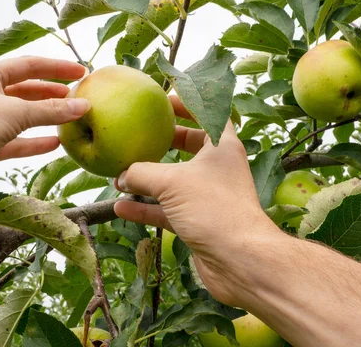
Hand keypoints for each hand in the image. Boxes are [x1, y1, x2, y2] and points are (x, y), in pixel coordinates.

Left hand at [0, 56, 89, 204]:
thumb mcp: (15, 112)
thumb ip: (50, 111)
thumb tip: (83, 106)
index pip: (29, 65)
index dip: (56, 68)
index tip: (81, 72)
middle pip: (26, 90)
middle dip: (52, 94)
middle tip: (78, 96)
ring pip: (22, 117)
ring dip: (46, 118)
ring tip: (70, 118)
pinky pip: (16, 141)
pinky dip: (35, 142)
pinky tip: (55, 144)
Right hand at [114, 97, 281, 306]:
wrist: (239, 259)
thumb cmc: (213, 207)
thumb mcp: (172, 181)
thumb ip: (141, 173)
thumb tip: (120, 174)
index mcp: (222, 146)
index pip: (208, 114)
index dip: (188, 104)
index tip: (163, 102)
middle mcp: (217, 169)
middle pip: (190, 147)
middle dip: (164, 142)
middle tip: (139, 135)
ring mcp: (207, 196)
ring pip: (174, 181)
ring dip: (148, 180)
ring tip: (121, 174)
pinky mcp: (198, 221)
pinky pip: (167, 210)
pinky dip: (146, 208)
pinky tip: (121, 207)